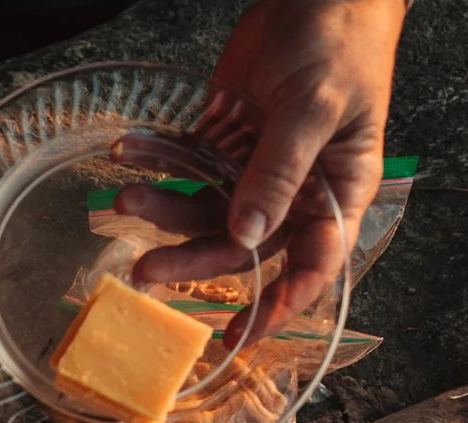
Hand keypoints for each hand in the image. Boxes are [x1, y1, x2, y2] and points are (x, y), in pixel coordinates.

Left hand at [131, 0, 403, 337]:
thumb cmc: (342, 44)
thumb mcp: (313, 108)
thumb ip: (278, 172)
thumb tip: (247, 235)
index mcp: (337, 194)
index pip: (311, 268)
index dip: (276, 306)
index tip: (236, 334)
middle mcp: (295, 192)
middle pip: (240, 245)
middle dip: (190, 257)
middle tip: (145, 268)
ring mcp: (256, 168)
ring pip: (203, 209)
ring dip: (162, 205)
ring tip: (125, 192)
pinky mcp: (224, 141)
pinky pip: (184, 164)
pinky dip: (156, 160)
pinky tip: (128, 151)